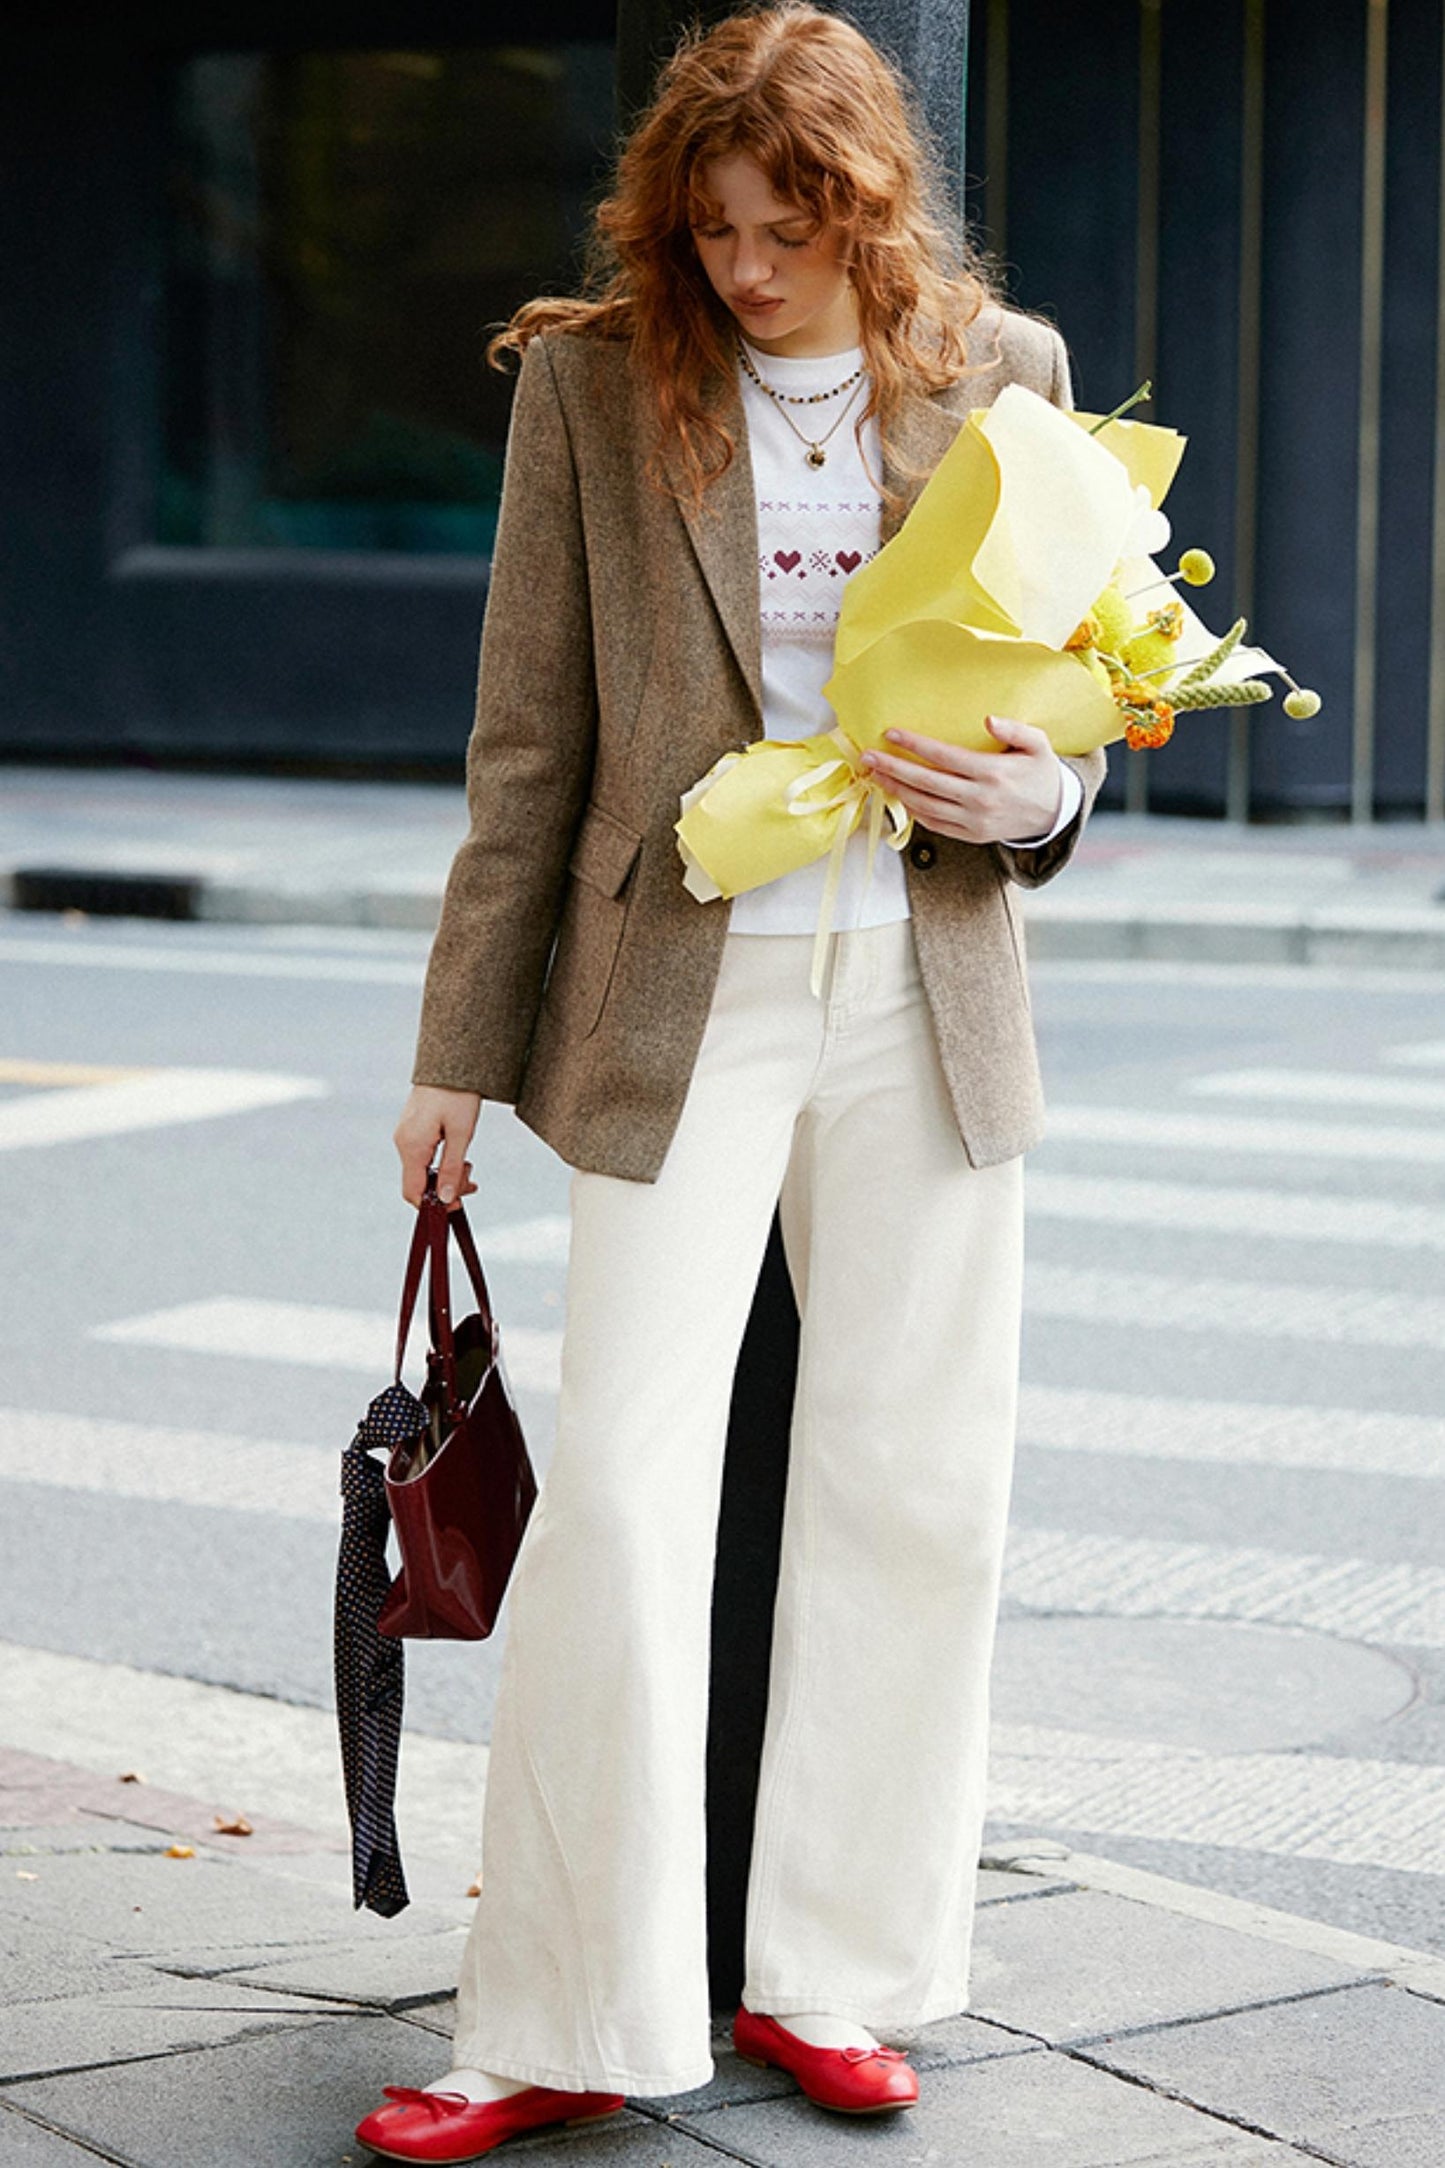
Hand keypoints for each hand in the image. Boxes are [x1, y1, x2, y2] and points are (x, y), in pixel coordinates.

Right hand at [393, 1085, 480, 1210]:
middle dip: (445, 1188)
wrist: (452, 1062)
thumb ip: (451, 1168)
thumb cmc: (457, 1094)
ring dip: (445, 1174)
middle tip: (471, 1179)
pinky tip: (456, 1155)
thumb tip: (444, 1199)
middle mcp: (403, 1142)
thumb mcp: (461, 1133)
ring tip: (467, 1164)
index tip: (458, 1203)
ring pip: (422, 1171)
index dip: (434, 1205)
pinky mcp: (412, 1130)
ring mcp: (406, 1136)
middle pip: (419, 1183)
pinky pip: (422, 1157)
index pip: (413, 1192)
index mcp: (412, 1145)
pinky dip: (439, 1162)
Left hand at [860, 715, 1062, 844]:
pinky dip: (914, 811)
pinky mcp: (970, 835)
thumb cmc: (1041, 772)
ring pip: (925, 806)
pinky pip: (935, 824)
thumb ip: (1015, 728)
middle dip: (893, 768)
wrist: (1054, 814)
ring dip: (897, 791)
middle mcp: (979, 799)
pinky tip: (899, 796)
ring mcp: (973, 821)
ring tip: (876, 776)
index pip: (944, 757)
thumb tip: (987, 719)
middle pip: (926, 783)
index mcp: (993, 773)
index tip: (891, 733)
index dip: (915, 745)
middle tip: (868, 756)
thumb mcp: (1039, 744)